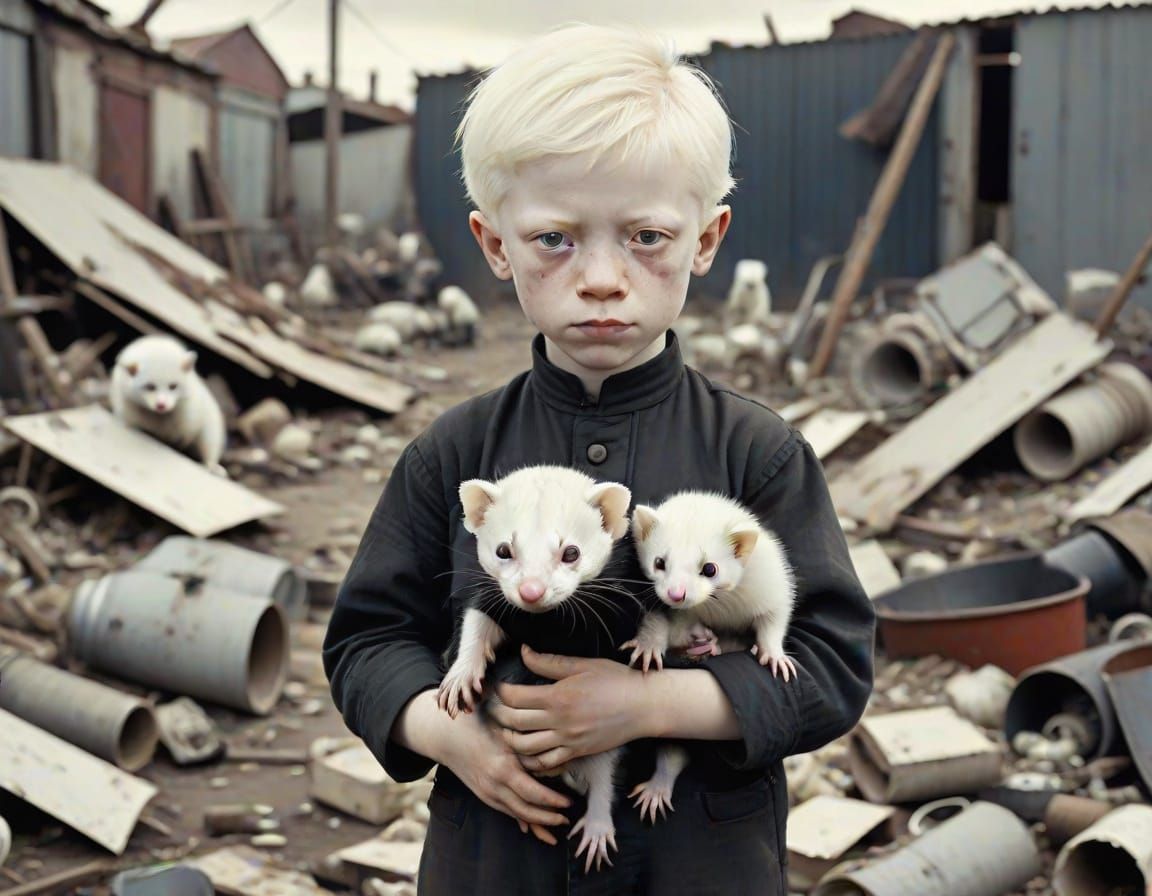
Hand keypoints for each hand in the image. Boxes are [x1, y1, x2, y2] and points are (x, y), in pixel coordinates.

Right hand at [438, 703, 571, 844]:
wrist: (445, 734)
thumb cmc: (478, 723)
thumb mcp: (504, 728)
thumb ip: (526, 740)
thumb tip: (554, 743)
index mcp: (502, 768)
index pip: (532, 793)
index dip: (552, 801)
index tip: (570, 802)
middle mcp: (493, 786)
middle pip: (525, 811)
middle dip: (547, 819)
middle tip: (567, 819)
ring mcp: (486, 793)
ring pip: (515, 815)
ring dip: (536, 823)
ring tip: (555, 827)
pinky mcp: (483, 794)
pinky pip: (505, 811)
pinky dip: (520, 820)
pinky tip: (531, 827)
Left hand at [489, 645, 651, 772]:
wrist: (643, 706)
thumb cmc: (615, 680)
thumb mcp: (582, 665)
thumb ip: (549, 662)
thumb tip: (523, 652)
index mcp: (558, 696)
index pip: (514, 698)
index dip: (501, 693)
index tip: (499, 688)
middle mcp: (559, 722)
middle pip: (514, 723)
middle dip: (499, 716)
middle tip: (495, 709)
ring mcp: (568, 741)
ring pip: (525, 748)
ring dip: (511, 740)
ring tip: (507, 730)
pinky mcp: (577, 753)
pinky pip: (547, 764)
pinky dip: (531, 760)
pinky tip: (527, 751)